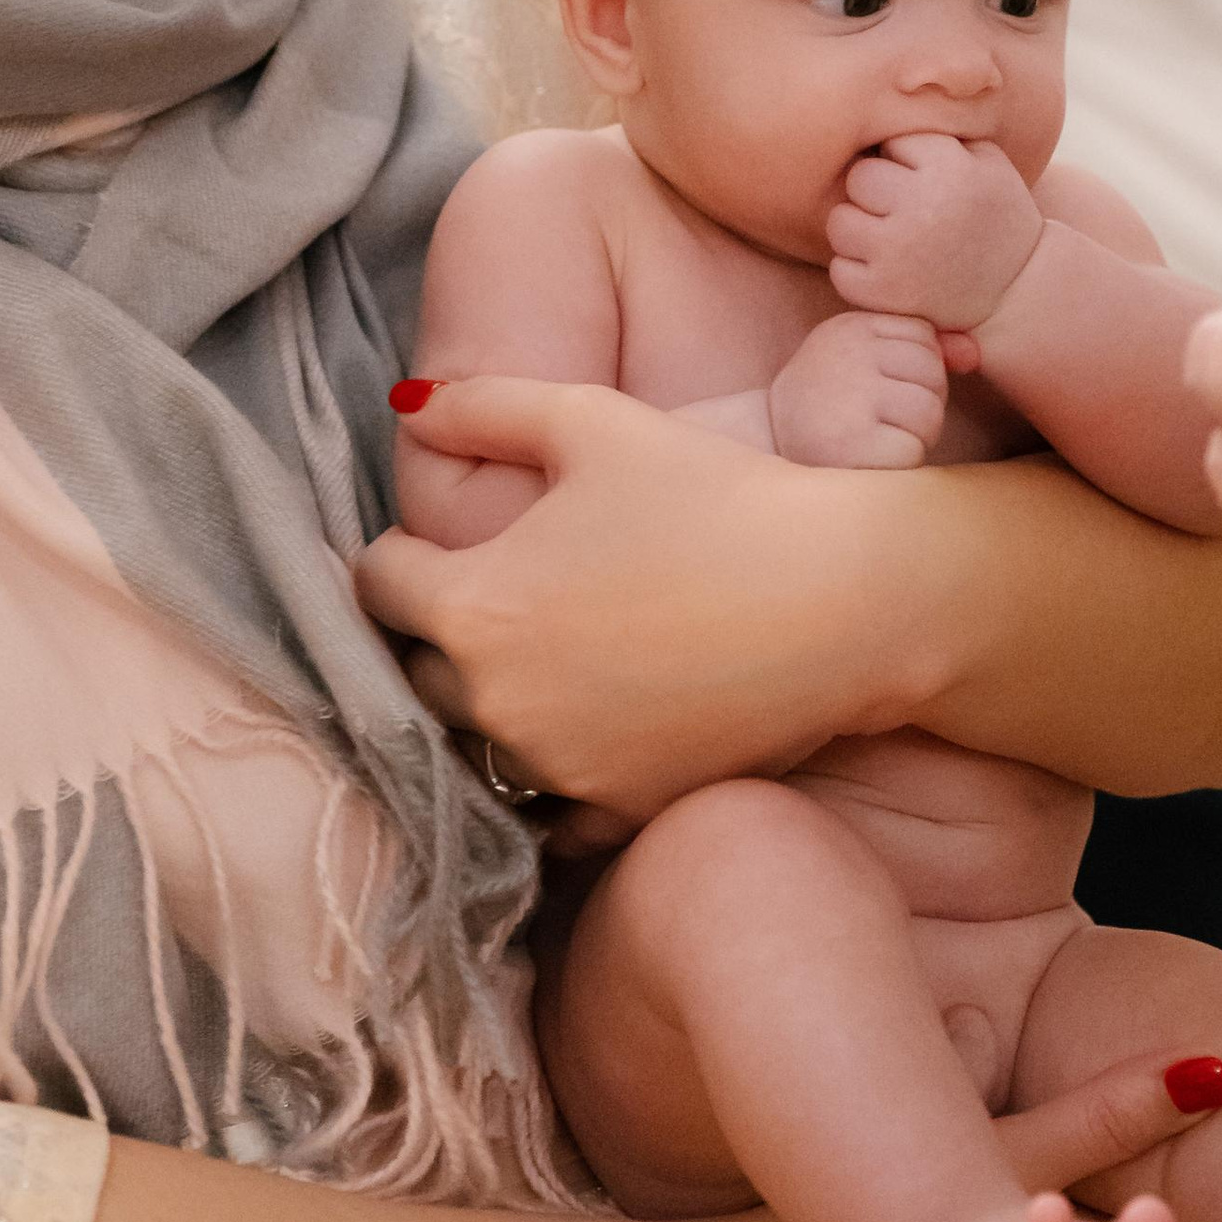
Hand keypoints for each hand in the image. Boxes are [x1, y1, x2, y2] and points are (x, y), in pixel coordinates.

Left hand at [359, 378, 910, 818]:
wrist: (846, 600)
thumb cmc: (717, 496)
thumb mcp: (590, 420)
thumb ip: (482, 407)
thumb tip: (409, 408)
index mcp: (471, 606)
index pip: (375, 583)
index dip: (405, 553)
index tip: (446, 544)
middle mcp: (495, 704)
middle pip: (417, 672)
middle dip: (442, 634)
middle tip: (506, 594)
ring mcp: (558, 770)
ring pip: (478, 744)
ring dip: (494, 707)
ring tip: (553, 659)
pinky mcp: (620, 810)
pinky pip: (551, 814)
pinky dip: (559, 777)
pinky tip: (596, 729)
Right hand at [767, 312, 948, 466]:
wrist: (764, 447)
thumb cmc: (828, 405)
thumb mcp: (866, 364)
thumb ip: (922, 351)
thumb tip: (974, 354)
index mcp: (850, 326)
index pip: (924, 338)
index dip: (917, 372)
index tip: (883, 389)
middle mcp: (847, 353)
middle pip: (932, 374)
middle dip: (922, 405)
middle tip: (883, 421)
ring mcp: (847, 396)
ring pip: (929, 413)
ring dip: (915, 437)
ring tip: (878, 439)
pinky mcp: (849, 442)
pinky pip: (913, 450)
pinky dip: (899, 464)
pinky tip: (868, 460)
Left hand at [828, 134, 1042, 329]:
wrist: (1018, 290)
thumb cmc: (997, 217)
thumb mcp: (989, 160)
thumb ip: (944, 129)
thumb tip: (892, 93)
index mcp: (949, 168)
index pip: (892, 142)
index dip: (903, 160)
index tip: (923, 180)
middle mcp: (921, 207)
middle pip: (859, 178)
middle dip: (875, 191)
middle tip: (899, 208)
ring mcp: (898, 253)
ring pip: (840, 222)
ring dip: (858, 229)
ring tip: (887, 237)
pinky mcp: (883, 292)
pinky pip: (840, 269)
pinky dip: (857, 270)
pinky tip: (885, 269)